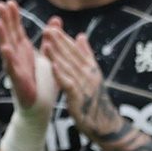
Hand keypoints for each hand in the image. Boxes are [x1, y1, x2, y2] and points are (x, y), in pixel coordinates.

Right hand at [0, 0, 46, 110]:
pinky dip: (9, 59)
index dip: (13, 16)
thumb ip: (50, 39)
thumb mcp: (49, 56)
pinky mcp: (18, 82)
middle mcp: (17, 58)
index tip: (9, 1)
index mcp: (24, 51)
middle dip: (4, 20)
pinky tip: (5, 49)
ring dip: (1, 36)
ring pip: (7, 49)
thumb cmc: (43, 84)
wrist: (40, 108)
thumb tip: (55, 20)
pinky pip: (12, 69)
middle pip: (9, 35)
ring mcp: (15, 69)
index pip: (17, 30)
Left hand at [42, 25, 121, 139]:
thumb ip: (86, 55)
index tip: (52, 27)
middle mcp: (89, 74)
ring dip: (57, 54)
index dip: (64, 39)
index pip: (76, 50)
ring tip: (46, 42)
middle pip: (72, 56)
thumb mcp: (92, 75)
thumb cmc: (94, 100)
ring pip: (69, 67)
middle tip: (47, 29)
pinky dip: (60, 73)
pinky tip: (52, 65)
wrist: (105, 124)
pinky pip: (68, 83)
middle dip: (59, 42)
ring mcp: (85, 86)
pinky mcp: (79, 98)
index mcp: (90, 68)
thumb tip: (81, 36)